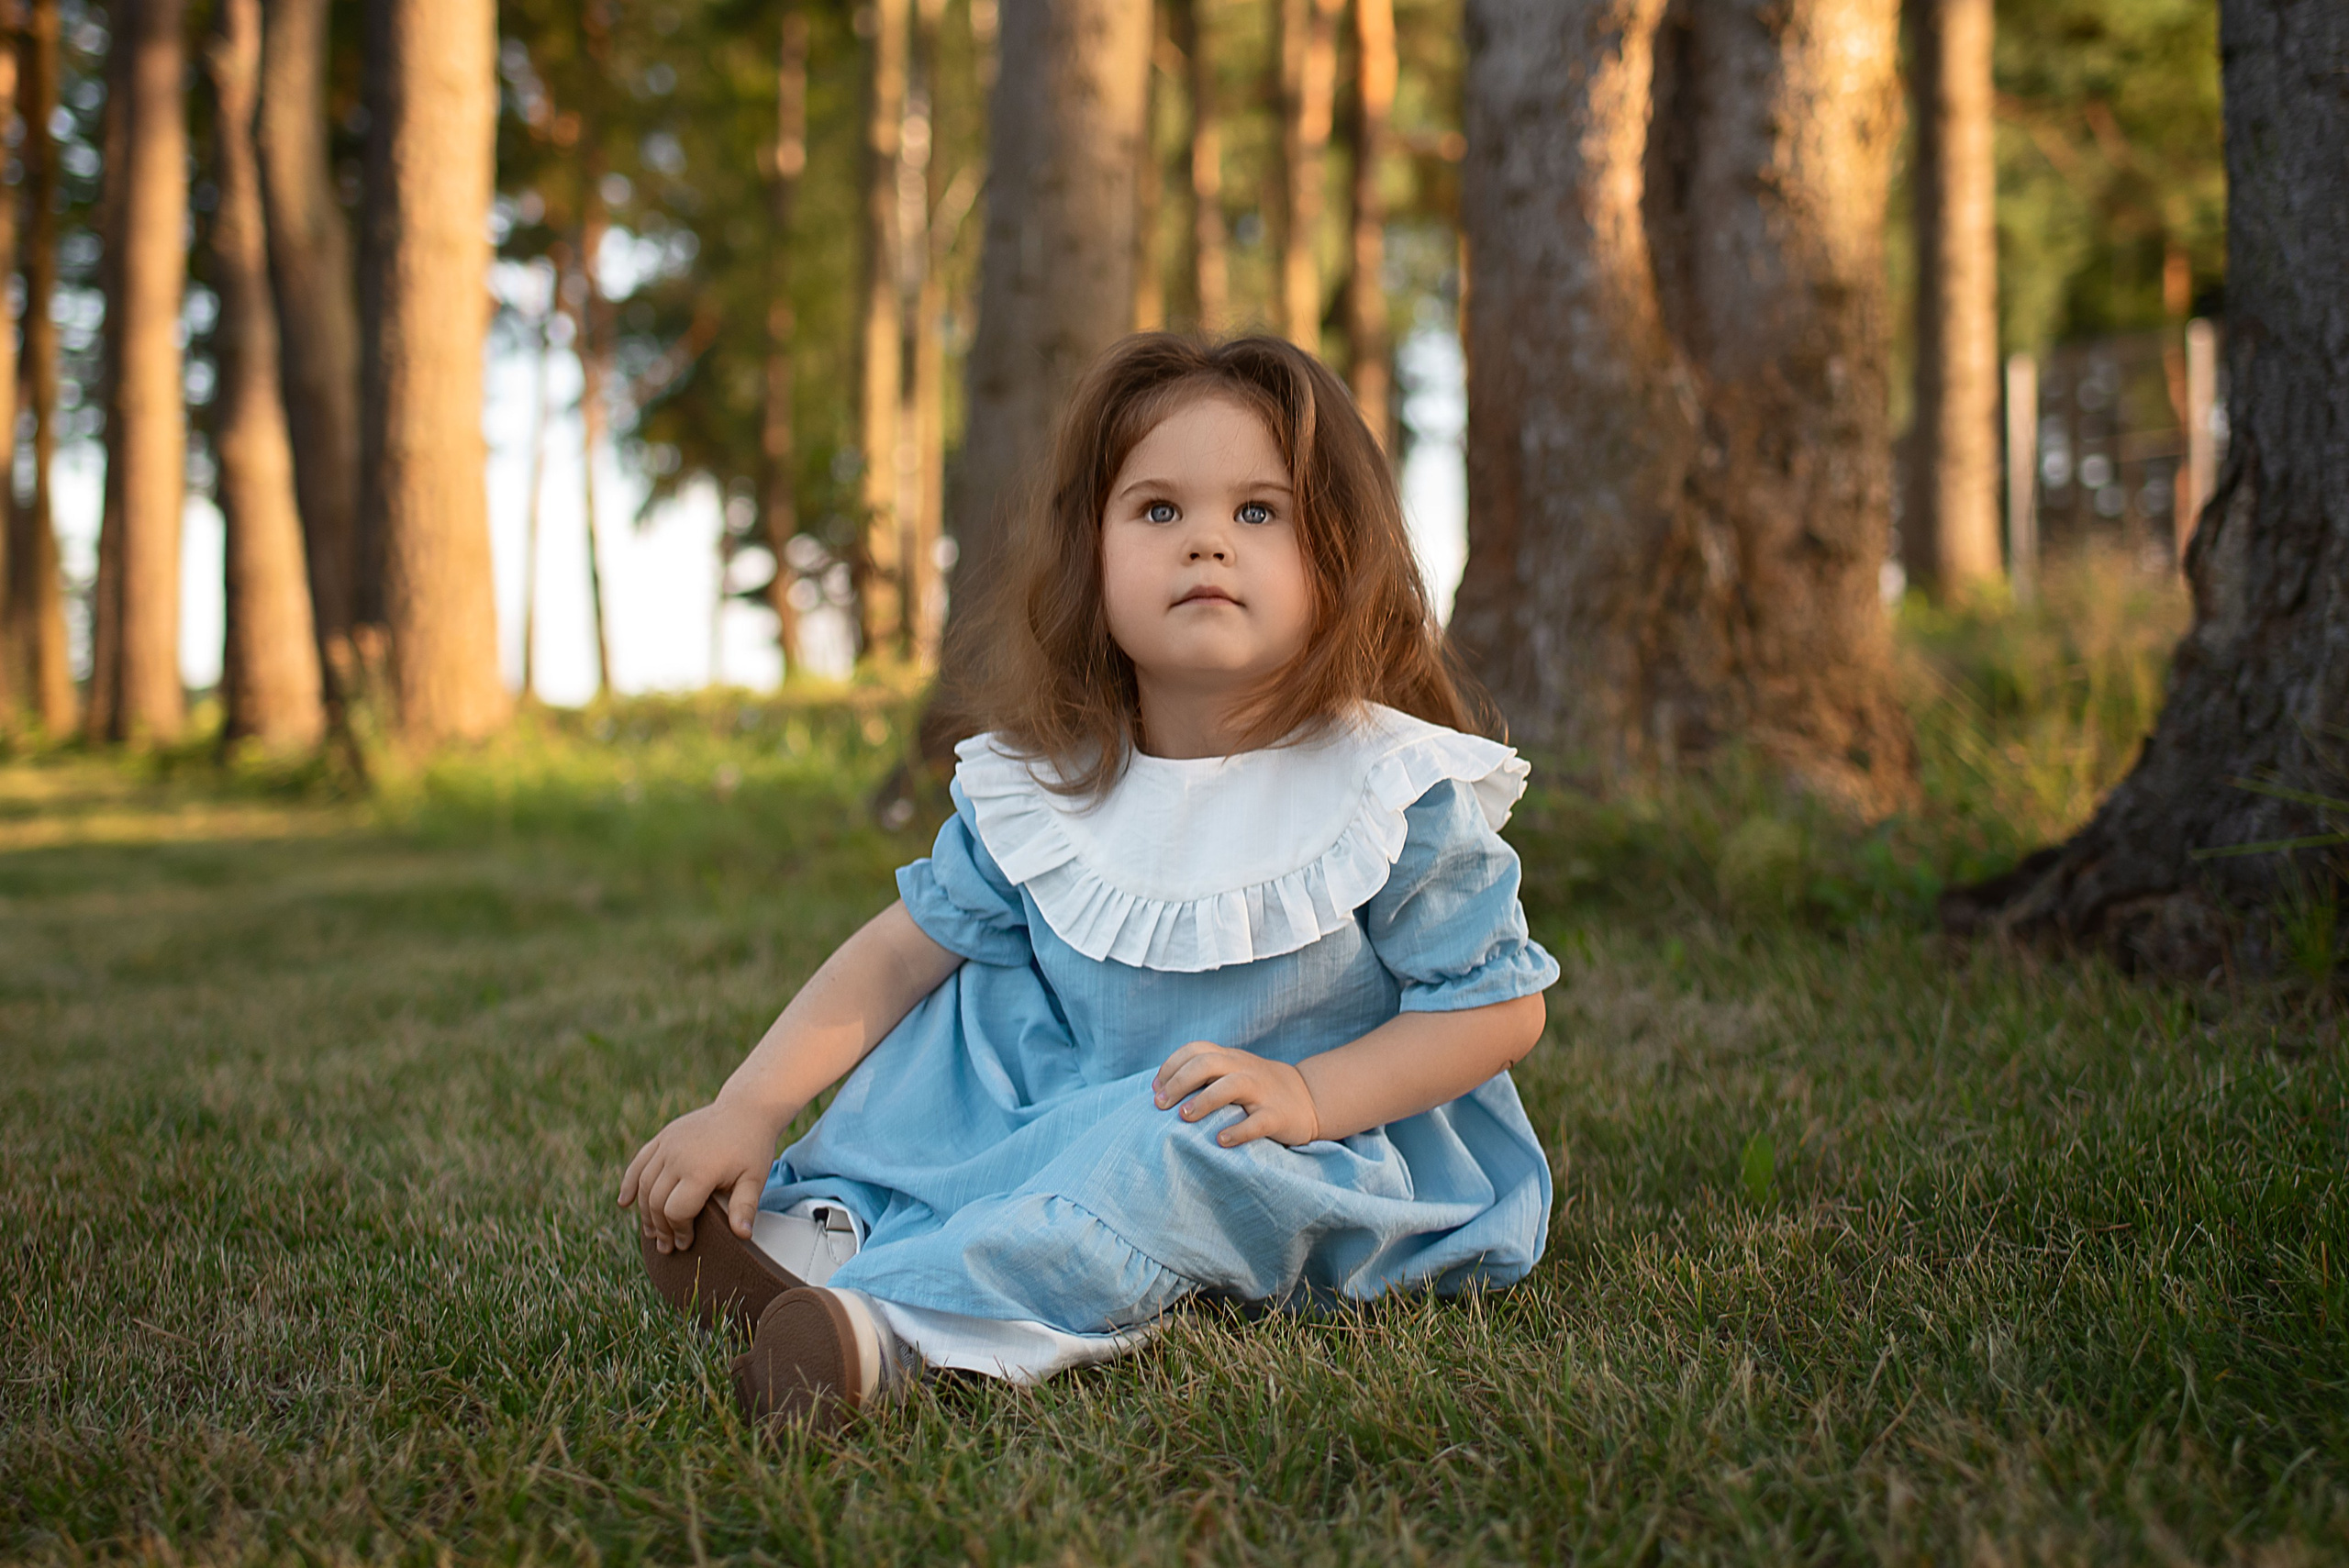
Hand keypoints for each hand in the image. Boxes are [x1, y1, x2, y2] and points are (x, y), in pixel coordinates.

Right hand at [616, 1096, 788, 1252]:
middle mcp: (678, 1156)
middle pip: (656, 1201)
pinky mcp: (663, 1136)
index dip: (678, 1232)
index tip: (684, 1244)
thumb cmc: (752, 1147)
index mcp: (701, 1170)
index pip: (677, 1211)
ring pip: (644, 1184)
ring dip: (644, 1211)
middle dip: (660, 1228)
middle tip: (666, 1246)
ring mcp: (668, 1144)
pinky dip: (629, 1183)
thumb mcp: (754, 1178)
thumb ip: (744, 1207)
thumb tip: (743, 1235)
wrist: (746, 1108)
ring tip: (651, 1232)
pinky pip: (639, 1162)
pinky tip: (625, 1202)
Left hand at [1152, 1041, 1321, 1147]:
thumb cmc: (1258, 1088)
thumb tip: (1161, 1090)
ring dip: (1204, 1100)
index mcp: (1229, 1058)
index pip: (1195, 1050)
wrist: (1309, 1098)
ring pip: (1231, 1085)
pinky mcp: (1277, 1115)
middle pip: (1207, 1063)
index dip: (1171, 1066)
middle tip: (1160, 1105)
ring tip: (1184, 1117)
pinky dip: (1238, 1131)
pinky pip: (1257, 1122)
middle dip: (1178, 1082)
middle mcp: (1243, 1069)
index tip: (1155, 1090)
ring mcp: (1261, 1091)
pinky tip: (1220, 1141)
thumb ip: (1203, 1074)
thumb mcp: (1232, 1072)